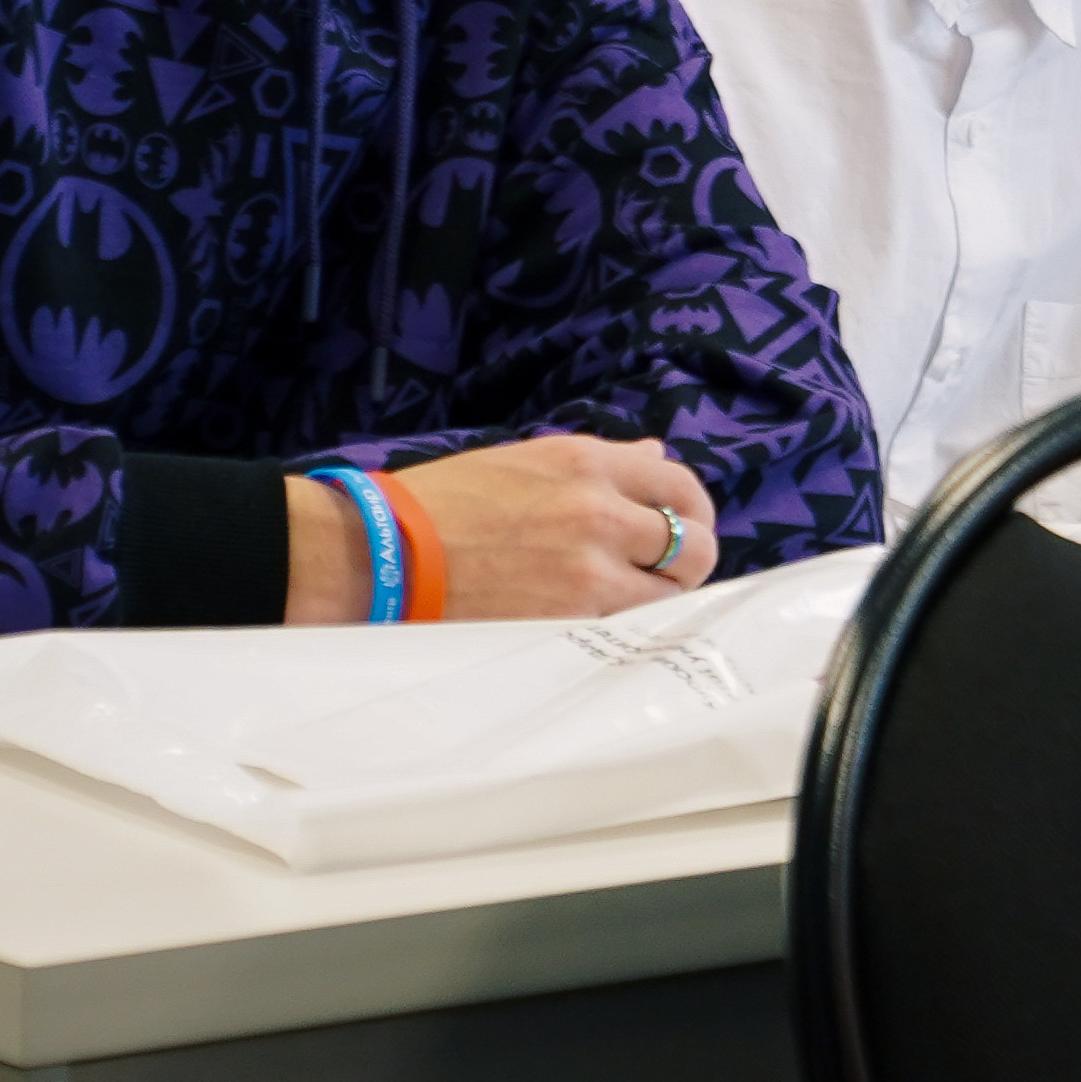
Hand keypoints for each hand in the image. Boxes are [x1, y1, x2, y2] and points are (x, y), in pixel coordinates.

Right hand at [285, 435, 718, 623]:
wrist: (385, 554)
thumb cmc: (446, 504)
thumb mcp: (527, 461)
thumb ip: (601, 462)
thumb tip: (657, 454)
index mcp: (586, 462)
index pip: (680, 483)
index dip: (691, 510)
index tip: (684, 524)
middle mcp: (599, 511)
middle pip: (695, 543)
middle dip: (689, 559)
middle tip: (666, 571)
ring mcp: (589, 572)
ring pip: (674, 593)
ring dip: (664, 598)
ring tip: (634, 601)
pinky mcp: (571, 622)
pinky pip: (633, 627)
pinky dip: (632, 628)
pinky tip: (609, 624)